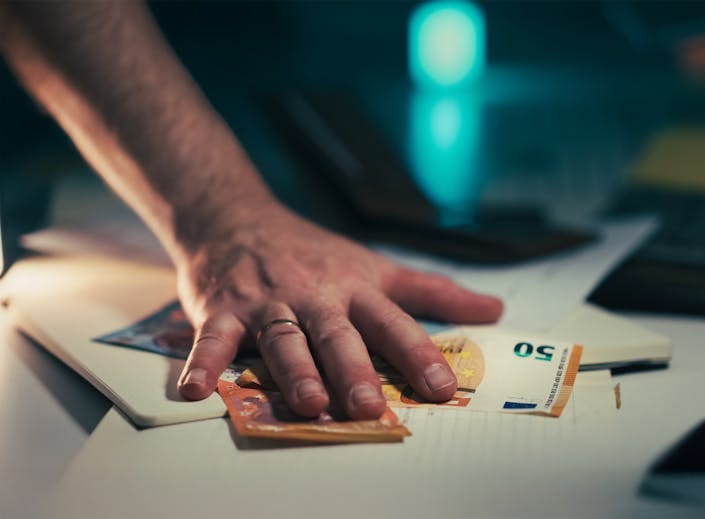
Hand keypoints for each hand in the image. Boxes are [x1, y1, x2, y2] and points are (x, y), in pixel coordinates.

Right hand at [175, 202, 502, 419]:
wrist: (239, 217)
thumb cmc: (315, 253)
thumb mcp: (377, 267)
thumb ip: (433, 294)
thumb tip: (495, 311)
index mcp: (354, 288)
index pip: (392, 322)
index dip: (418, 354)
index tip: (442, 389)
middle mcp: (313, 295)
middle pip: (336, 334)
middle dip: (353, 369)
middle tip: (369, 405)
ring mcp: (266, 302)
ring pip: (282, 337)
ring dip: (293, 370)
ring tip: (307, 404)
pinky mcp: (221, 308)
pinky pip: (210, 337)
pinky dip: (202, 363)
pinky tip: (195, 391)